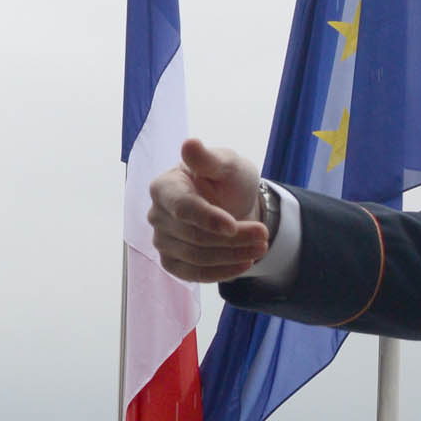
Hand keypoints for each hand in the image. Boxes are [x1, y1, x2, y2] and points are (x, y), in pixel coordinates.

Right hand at [149, 138, 272, 281]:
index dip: (208, 219)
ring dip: (232, 256)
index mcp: (164, 187)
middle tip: (264, 235)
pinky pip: (193, 275)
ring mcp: (162, 240)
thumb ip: (209, 159)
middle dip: (232, 239)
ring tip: (261, 247)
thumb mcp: (226, 164)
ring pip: (197, 257)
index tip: (233, 226)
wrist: (232, 203)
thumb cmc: (226, 179)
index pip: (183, 208)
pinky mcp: (172, 261)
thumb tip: (190, 144)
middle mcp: (157, 215)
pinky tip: (244, 264)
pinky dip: (221, 272)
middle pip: (194, 236)